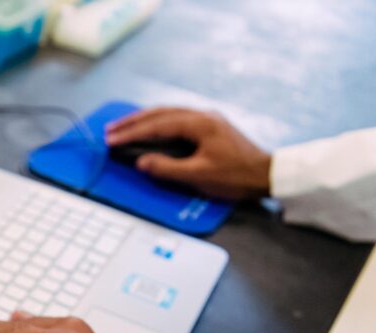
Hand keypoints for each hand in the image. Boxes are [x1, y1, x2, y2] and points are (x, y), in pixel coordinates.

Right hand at [105, 108, 271, 199]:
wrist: (266, 174)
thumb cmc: (235, 176)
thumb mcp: (199, 175)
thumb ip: (167, 168)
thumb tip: (141, 162)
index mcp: (200, 124)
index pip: (157, 125)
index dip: (132, 133)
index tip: (111, 140)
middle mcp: (202, 115)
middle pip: (160, 113)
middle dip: (133, 122)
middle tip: (109, 130)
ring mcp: (207, 118)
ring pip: (168, 112)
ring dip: (143, 119)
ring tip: (122, 127)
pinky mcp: (209, 126)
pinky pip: (176, 118)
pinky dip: (157, 122)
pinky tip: (149, 127)